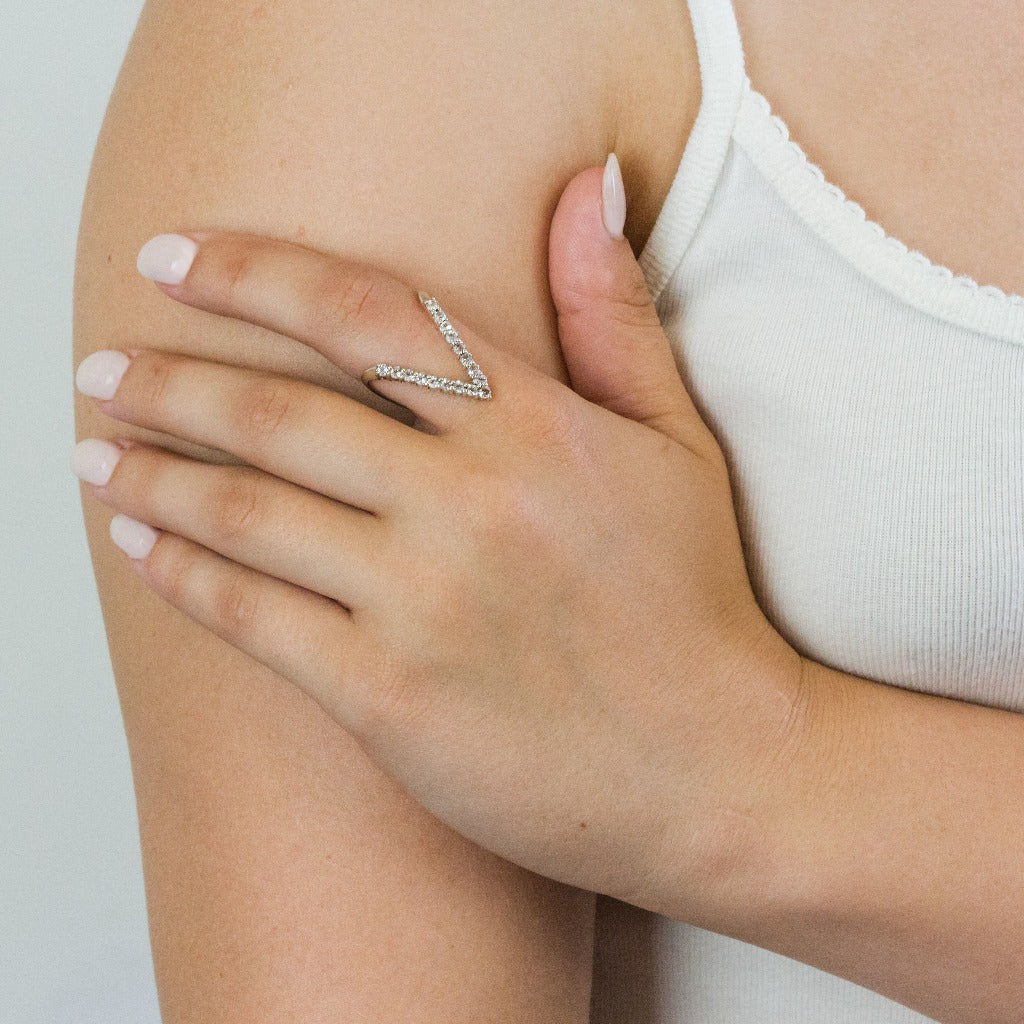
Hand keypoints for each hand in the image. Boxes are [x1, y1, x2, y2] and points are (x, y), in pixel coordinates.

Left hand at [72, 161, 804, 921]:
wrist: (717, 768)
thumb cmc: (697, 604)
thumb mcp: (677, 443)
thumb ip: (614, 314)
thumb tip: (587, 186)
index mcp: (537, 430)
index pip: (368, 315)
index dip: (257, 273)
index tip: (177, 258)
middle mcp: (470, 504)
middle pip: (279, 413)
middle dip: (170, 380)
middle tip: (103, 366)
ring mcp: (423, 604)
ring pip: (248, 513)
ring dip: (153, 474)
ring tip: (95, 452)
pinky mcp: (388, 699)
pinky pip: (254, 619)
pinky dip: (182, 576)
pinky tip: (140, 546)